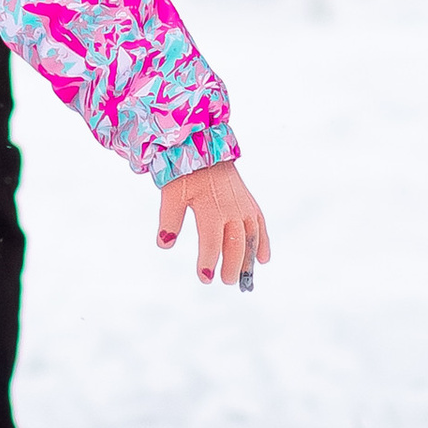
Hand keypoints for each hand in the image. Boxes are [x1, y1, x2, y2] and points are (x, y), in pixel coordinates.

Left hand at [156, 161, 270, 287]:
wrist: (204, 146)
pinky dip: (263, 242)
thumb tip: (164, 244)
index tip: (204, 278)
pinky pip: (260, 225)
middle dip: (232, 265)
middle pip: (235, 244)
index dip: (208, 262)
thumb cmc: (184, 172)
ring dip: (249, 259)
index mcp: (211, 208)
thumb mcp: (171, 194)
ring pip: (251, 237)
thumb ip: (169, 220)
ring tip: (245, 279)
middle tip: (226, 281)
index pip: (211, 242)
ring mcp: (243, 205)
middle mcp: (232, 209)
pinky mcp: (249, 201)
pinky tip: (263, 259)